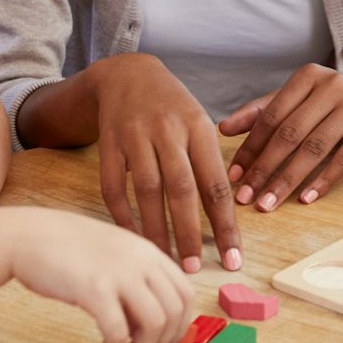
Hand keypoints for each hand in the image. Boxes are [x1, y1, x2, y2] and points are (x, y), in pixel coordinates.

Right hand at [7, 208, 195, 342]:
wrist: (28, 235)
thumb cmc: (67, 249)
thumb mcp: (115, 253)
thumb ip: (137, 278)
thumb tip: (153, 321)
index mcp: (149, 252)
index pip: (186, 293)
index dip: (182, 325)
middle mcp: (141, 260)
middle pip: (175, 311)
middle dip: (165, 342)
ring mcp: (119, 273)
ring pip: (154, 324)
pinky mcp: (93, 289)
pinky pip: (118, 332)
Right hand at [88, 53, 239, 272]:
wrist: (128, 74)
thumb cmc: (173, 108)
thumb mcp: (199, 124)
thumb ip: (210, 163)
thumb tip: (229, 213)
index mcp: (199, 129)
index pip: (217, 184)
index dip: (226, 224)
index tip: (234, 258)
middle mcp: (169, 131)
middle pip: (182, 190)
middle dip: (189, 233)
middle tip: (195, 268)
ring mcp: (136, 136)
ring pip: (148, 191)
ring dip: (156, 230)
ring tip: (165, 260)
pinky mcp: (109, 143)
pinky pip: (113, 186)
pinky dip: (122, 215)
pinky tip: (132, 237)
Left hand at [219, 66, 342, 210]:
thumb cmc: (330, 99)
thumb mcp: (298, 97)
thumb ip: (261, 111)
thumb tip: (223, 128)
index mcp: (307, 76)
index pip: (271, 116)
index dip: (250, 147)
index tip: (234, 176)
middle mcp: (331, 86)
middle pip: (290, 133)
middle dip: (264, 168)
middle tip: (246, 196)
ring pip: (315, 148)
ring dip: (288, 180)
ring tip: (269, 203)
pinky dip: (323, 180)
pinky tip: (305, 198)